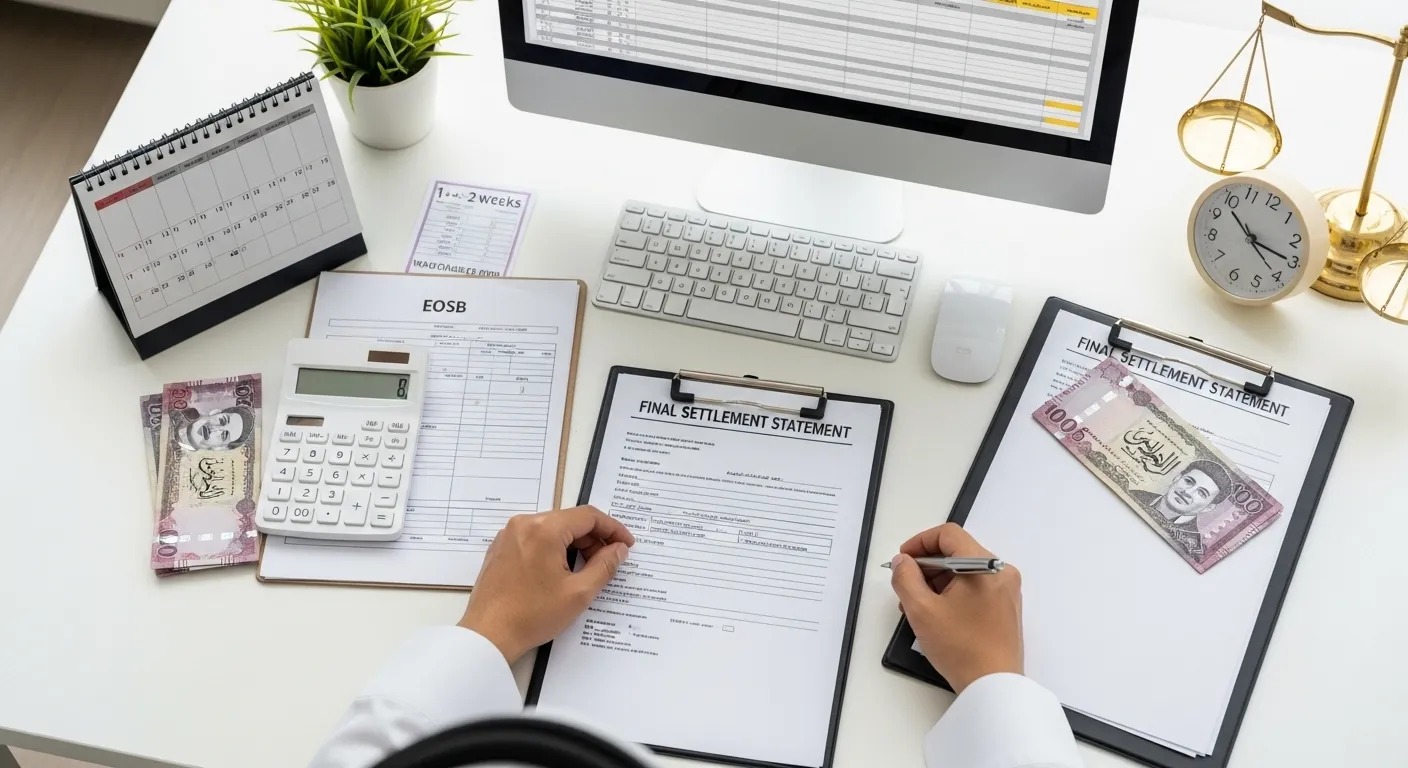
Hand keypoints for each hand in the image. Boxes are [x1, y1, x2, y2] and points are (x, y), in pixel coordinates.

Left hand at [459, 505, 634, 662]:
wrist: (487, 635)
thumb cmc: (532, 615)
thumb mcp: (579, 592)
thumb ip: (605, 566)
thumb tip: (619, 549)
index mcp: (544, 529)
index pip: (588, 516)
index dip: (613, 529)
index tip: (627, 545)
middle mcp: (524, 524)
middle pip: (569, 520)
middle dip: (594, 539)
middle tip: (608, 562)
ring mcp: (508, 535)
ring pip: (552, 529)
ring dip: (574, 544)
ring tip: (586, 570)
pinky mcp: (500, 548)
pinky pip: (535, 538)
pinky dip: (553, 548)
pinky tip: (561, 571)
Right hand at [889, 523, 1023, 693]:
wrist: (994, 686)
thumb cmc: (961, 649)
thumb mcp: (922, 610)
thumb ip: (905, 578)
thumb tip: (903, 562)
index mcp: (985, 566)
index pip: (949, 534)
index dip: (920, 542)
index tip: (904, 560)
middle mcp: (1001, 573)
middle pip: (957, 552)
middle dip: (927, 566)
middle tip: (906, 586)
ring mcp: (1007, 591)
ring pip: (965, 571)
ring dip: (938, 581)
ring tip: (918, 606)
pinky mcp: (1007, 608)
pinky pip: (976, 588)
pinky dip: (954, 593)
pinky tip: (937, 614)